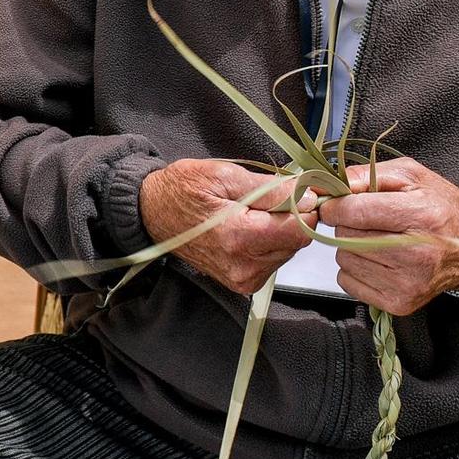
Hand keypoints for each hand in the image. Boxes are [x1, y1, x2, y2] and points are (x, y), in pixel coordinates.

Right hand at [139, 159, 318, 295]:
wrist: (152, 213)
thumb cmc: (182, 189)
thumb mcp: (223, 175)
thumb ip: (269, 189)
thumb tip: (307, 195)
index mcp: (238, 238)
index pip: (300, 229)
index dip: (304, 205)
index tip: (295, 189)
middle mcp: (243, 266)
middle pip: (297, 241)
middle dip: (292, 216)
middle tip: (266, 197)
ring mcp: (242, 278)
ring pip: (288, 250)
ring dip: (280, 229)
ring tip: (252, 212)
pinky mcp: (242, 282)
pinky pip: (274, 260)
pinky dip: (269, 242)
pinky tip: (248, 228)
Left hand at [317, 158, 458, 315]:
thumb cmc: (441, 206)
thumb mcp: (410, 175)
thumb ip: (366, 175)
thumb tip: (327, 186)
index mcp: (422, 216)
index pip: (353, 212)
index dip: (336, 205)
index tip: (336, 203)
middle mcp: (417, 254)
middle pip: (346, 236)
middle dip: (348, 224)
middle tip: (370, 221)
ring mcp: (408, 283)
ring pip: (344, 259)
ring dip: (352, 247)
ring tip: (380, 240)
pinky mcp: (400, 303)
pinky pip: (348, 282)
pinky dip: (356, 269)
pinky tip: (380, 260)